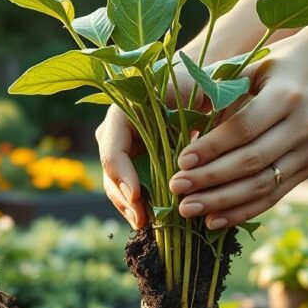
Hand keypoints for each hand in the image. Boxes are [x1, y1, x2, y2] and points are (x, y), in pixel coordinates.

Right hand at [97, 69, 201, 229]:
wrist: (194, 83)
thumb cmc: (197, 87)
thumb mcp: (193, 100)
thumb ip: (186, 123)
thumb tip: (188, 164)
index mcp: (123, 111)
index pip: (113, 148)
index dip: (122, 175)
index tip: (137, 197)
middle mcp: (116, 130)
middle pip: (111, 171)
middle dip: (125, 198)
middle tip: (142, 220)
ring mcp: (121, 147)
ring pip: (116, 183)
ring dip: (128, 206)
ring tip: (144, 224)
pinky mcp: (131, 161)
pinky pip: (128, 186)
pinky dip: (137, 204)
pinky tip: (149, 220)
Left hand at [171, 38, 307, 229]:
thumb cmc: (274, 66)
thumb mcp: (248, 68)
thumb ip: (220, 96)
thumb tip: (184, 132)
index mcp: (285, 95)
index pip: (243, 129)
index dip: (212, 148)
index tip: (181, 162)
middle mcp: (303, 126)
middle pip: (252, 161)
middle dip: (210, 179)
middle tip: (177, 189)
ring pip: (262, 185)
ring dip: (222, 202)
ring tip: (189, 208)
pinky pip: (272, 196)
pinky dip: (242, 211)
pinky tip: (214, 220)